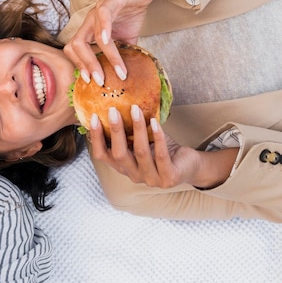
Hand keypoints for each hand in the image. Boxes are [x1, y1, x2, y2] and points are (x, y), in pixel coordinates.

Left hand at [64, 0, 171, 83]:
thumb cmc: (131, 12)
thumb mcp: (126, 39)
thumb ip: (123, 54)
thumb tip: (126, 75)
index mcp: (90, 30)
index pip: (75, 50)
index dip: (79, 66)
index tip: (89, 81)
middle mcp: (89, 21)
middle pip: (75, 45)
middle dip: (85, 66)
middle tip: (98, 81)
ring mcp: (97, 11)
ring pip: (88, 35)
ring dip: (99, 56)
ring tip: (115, 72)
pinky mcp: (110, 1)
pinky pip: (102, 16)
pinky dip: (103, 30)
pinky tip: (108, 42)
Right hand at [88, 105, 204, 187]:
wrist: (189, 166)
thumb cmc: (161, 149)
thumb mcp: (141, 140)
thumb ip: (128, 131)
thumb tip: (116, 103)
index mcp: (123, 166)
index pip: (102, 155)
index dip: (96, 137)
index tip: (93, 117)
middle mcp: (134, 175)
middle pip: (119, 154)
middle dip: (115, 131)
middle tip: (113, 110)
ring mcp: (151, 179)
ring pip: (140, 152)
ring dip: (137, 129)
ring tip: (135, 110)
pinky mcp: (168, 178)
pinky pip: (161, 155)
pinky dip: (158, 137)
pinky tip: (155, 122)